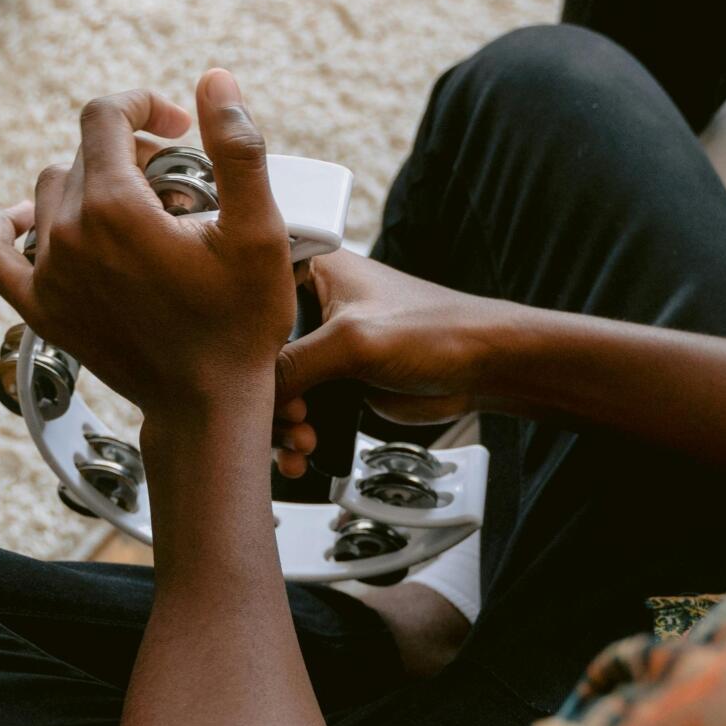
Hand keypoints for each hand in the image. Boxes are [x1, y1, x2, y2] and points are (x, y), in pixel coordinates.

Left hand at [0, 71, 293, 425]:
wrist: (207, 404)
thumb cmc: (240, 319)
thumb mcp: (259, 229)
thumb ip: (236, 147)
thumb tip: (213, 80)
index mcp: (114, 206)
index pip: (105, 115)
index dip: (144, 105)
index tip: (180, 128)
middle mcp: (67, 234)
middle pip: (84, 154)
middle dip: (132, 153)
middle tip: (179, 185)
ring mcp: (46, 273)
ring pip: (49, 192)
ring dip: (91, 186)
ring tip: (138, 212)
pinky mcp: (39, 307)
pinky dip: (6, 226)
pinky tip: (37, 221)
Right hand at [270, 253, 525, 476]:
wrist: (484, 367)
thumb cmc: (435, 331)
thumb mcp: (353, 342)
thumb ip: (295, 365)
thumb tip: (250, 394)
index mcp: (312, 271)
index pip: (250, 301)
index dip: (242, 343)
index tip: (248, 378)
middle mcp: (313, 306)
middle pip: (259, 355)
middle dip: (267, 398)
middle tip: (290, 421)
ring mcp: (325, 347)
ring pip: (277, 390)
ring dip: (282, 425)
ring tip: (303, 442)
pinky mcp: (338, 380)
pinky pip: (301, 410)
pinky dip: (297, 435)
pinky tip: (304, 454)